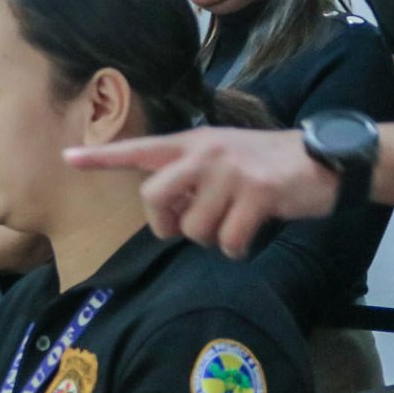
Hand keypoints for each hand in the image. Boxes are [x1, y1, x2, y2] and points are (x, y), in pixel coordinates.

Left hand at [64, 128, 337, 258]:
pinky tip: (253, 233)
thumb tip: (167, 215)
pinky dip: (238, 249)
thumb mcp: (224, 157)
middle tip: (192, 226)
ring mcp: (231, 171)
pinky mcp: (257, 194)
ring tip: (237, 220)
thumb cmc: (268, 166)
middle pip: (154, 199)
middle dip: (167, 225)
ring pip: (194, 230)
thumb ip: (190, 178)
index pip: (139, 150)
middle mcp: (206, 152)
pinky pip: (228, 242)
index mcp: (192, 143)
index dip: (102, 157)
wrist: (325, 160)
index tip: (68, 158)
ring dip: (213, 239)